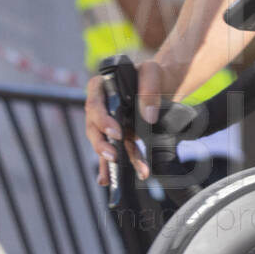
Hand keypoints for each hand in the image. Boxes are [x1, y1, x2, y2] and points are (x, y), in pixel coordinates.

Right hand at [85, 59, 172, 186]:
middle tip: (114, 156)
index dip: (103, 120)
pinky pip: (112, 151)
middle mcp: (99, 107)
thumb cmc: (152, 74)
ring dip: (110, 161)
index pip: (95, 105)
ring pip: (104, 143)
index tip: (117, 132)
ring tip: (114, 177)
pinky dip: (109, 167)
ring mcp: (106, 123)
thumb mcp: (152, 72)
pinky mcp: (117, 135)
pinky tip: (107, 181)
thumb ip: (149, 90)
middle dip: (102, 145)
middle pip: (94, 128)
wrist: (161, 83)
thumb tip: (148, 117)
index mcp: (100, 88)